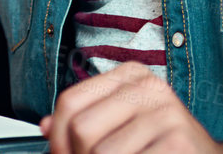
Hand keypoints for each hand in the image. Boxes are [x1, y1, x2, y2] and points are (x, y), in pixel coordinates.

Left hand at [41, 63, 220, 153]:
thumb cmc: (166, 149)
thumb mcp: (125, 127)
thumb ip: (87, 123)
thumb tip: (43, 126)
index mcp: (131, 76)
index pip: (70, 102)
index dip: (56, 137)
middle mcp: (150, 87)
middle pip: (82, 129)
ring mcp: (167, 113)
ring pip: (101, 153)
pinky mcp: (179, 140)